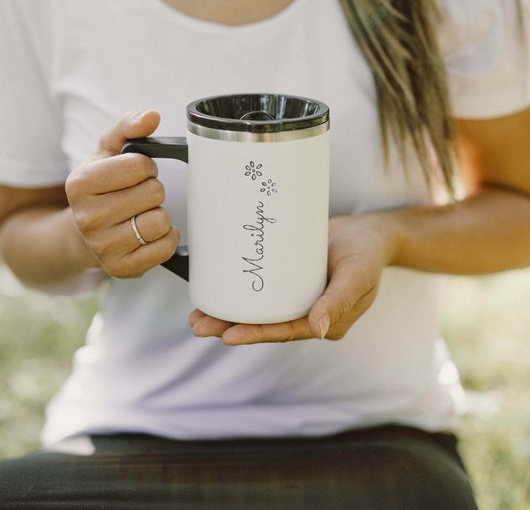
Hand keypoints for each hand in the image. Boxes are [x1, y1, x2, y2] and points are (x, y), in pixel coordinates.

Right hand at [65, 111, 179, 277]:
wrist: (84, 235)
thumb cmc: (101, 190)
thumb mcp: (107, 153)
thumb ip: (128, 128)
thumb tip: (151, 116)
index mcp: (80, 183)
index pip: (139, 166)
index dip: (145, 167)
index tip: (136, 173)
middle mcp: (87, 217)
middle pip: (153, 193)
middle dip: (152, 190)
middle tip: (138, 196)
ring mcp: (103, 246)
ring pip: (160, 221)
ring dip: (159, 215)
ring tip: (141, 215)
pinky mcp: (121, 269)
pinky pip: (165, 248)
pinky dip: (166, 238)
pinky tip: (150, 234)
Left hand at [189, 213, 398, 344]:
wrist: (370, 232)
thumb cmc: (368, 253)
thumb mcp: (358, 274)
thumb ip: (339, 301)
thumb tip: (316, 331)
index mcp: (326, 322)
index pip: (285, 332)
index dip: (255, 334)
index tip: (227, 336)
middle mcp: (308, 314)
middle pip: (265, 324)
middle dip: (231, 327)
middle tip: (198, 325)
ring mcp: (298, 297)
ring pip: (259, 310)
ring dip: (229, 313)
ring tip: (198, 314)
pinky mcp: (290, 280)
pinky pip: (263, 290)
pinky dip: (241, 291)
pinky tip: (219, 288)